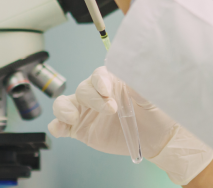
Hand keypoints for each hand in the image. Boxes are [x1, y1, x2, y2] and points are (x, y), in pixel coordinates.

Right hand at [48, 67, 212, 184]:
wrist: (156, 137)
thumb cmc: (155, 112)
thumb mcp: (152, 97)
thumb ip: (140, 86)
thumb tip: (132, 75)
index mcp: (113, 82)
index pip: (99, 75)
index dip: (99, 80)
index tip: (106, 89)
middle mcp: (97, 94)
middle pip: (83, 89)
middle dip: (93, 99)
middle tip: (111, 109)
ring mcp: (86, 111)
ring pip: (64, 103)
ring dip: (64, 108)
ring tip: (74, 117)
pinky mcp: (80, 128)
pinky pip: (60, 124)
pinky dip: (56, 125)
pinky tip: (62, 128)